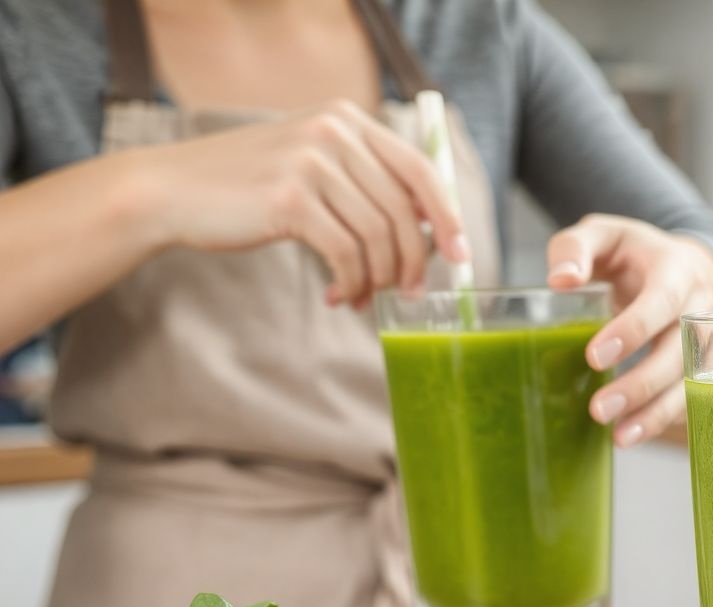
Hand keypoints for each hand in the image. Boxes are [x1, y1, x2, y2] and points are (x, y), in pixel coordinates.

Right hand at [139, 99, 468, 306]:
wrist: (171, 192)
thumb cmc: (246, 189)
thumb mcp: (310, 167)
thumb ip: (361, 183)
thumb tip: (423, 229)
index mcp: (346, 120)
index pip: (419, 168)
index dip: (446, 215)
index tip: (459, 254)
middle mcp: (334, 133)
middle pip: (403, 210)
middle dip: (413, 261)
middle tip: (406, 294)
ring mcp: (312, 164)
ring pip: (378, 236)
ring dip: (378, 278)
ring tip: (362, 298)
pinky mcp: (291, 200)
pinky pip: (347, 255)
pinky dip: (352, 283)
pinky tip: (339, 295)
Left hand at [546, 214, 712, 446]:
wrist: (682, 266)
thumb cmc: (633, 253)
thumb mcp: (603, 235)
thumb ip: (575, 248)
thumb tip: (560, 280)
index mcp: (675, 269)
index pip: (661, 302)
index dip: (632, 330)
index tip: (595, 357)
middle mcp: (702, 306)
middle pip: (680, 351)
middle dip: (642, 384)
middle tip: (600, 410)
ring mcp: (711, 339)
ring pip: (694, 382)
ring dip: (658, 412)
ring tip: (620, 437)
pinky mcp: (710, 367)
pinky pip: (696, 398)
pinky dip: (666, 419)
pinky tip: (634, 435)